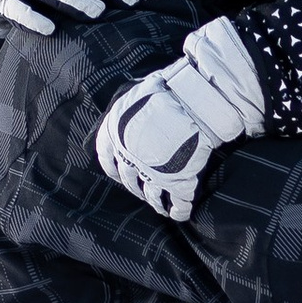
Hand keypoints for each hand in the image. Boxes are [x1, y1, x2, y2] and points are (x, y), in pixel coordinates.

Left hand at [93, 16, 269, 220]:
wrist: (194, 98)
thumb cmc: (167, 89)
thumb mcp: (138, 93)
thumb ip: (131, 110)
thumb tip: (133, 113)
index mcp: (115, 133)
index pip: (107, 158)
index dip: (114, 168)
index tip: (119, 173)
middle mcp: (128, 156)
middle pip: (129, 179)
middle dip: (136, 186)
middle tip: (144, 189)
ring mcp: (152, 172)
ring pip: (151, 195)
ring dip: (156, 202)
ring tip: (161, 206)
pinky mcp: (176, 182)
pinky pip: (177, 203)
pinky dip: (179, 211)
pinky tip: (180, 213)